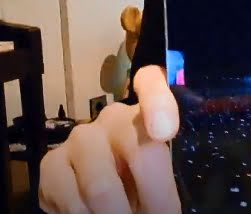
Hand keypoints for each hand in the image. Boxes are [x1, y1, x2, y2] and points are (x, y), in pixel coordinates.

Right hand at [39, 65, 180, 213]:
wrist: (100, 205)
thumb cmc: (139, 191)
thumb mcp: (159, 189)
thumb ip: (162, 185)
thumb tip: (163, 208)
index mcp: (149, 117)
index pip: (151, 84)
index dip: (158, 102)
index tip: (164, 132)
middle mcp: (114, 118)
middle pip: (138, 151)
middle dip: (147, 198)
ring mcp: (81, 137)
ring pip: (101, 186)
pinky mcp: (51, 163)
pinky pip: (71, 200)